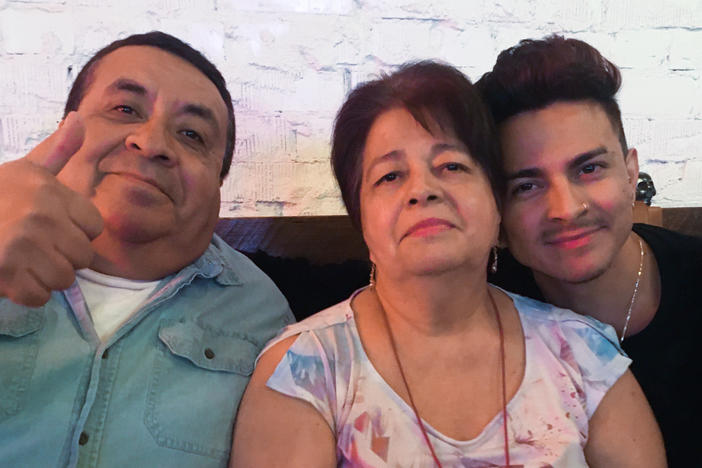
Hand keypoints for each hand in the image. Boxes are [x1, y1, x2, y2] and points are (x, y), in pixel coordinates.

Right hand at [0, 112, 102, 306]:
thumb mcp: (25, 170)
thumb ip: (58, 150)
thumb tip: (80, 119)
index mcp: (51, 193)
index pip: (95, 227)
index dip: (76, 231)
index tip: (53, 226)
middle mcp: (42, 217)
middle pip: (83, 256)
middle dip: (62, 256)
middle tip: (34, 246)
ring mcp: (25, 247)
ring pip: (64, 279)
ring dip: (45, 277)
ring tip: (23, 260)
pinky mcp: (8, 274)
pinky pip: (40, 297)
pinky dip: (26, 293)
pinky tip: (12, 276)